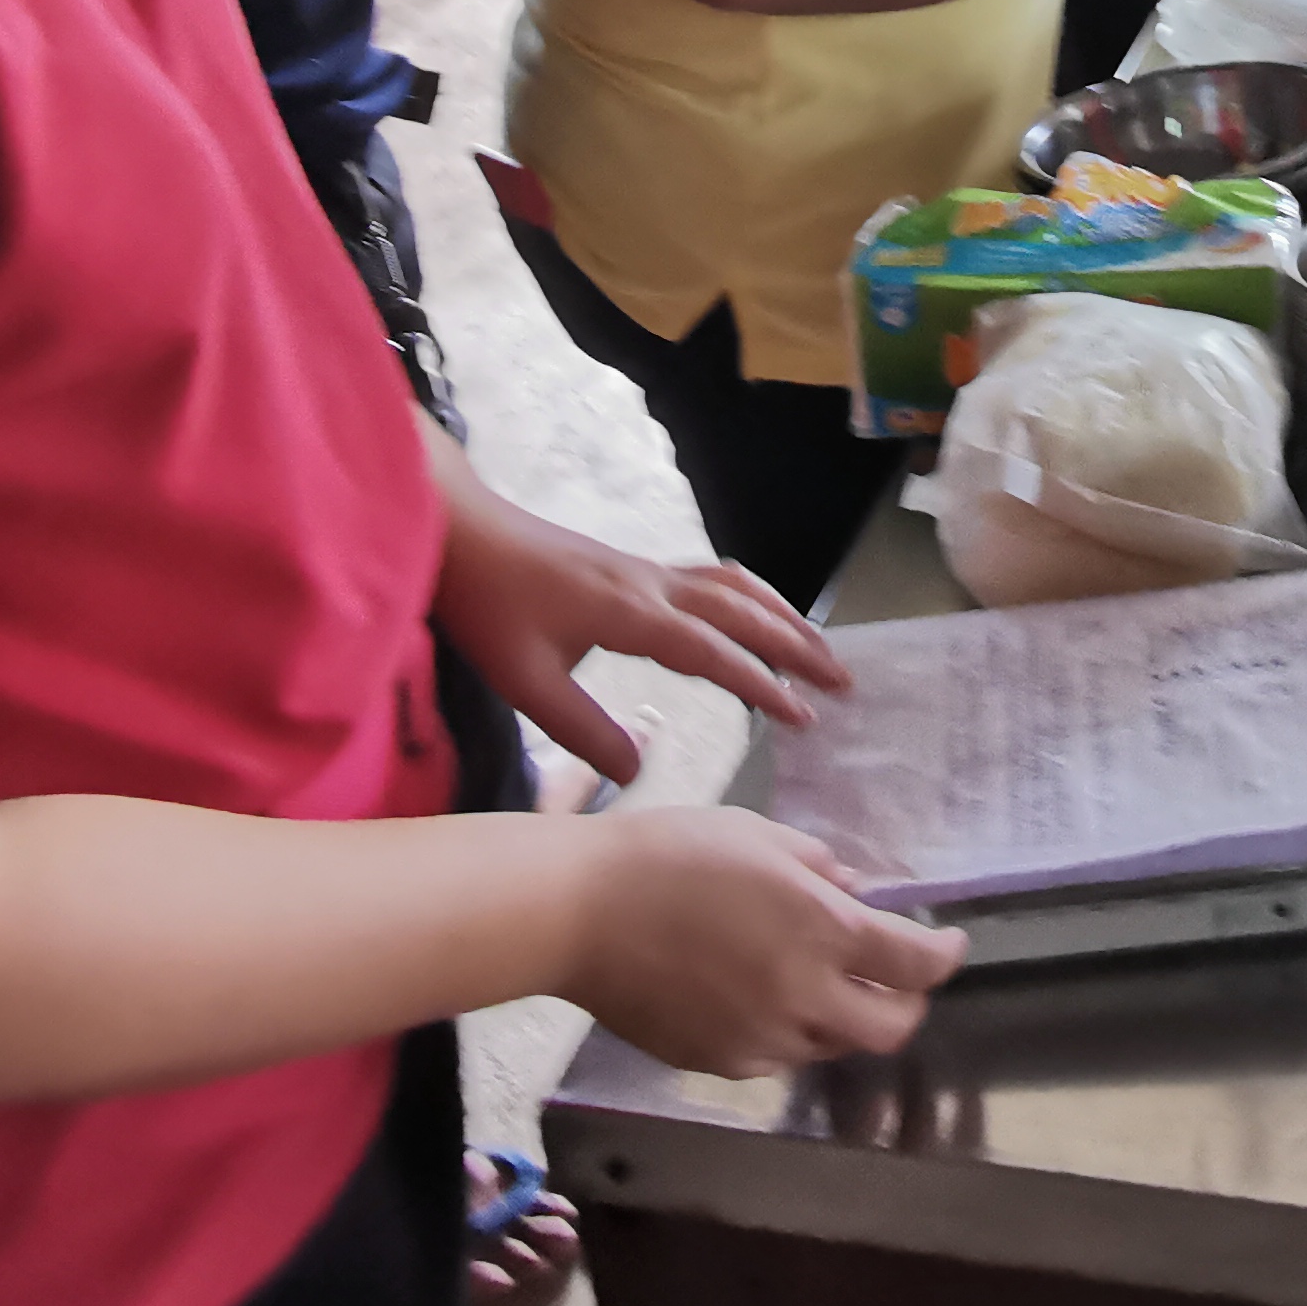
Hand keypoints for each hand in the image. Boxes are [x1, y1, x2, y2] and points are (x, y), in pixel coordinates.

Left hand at [432, 475, 848, 784]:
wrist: (461, 533)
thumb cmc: (488, 606)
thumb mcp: (524, 681)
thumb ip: (581, 730)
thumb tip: (641, 771)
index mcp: (631, 614)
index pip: (715, 652)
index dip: (763, 685)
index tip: (804, 719)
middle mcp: (651, 585)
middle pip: (744, 610)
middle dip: (799, 646)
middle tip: (844, 685)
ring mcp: (646, 571)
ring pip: (735, 587)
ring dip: (784, 616)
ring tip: (820, 651)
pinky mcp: (635, 568)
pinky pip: (714, 578)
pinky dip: (752, 598)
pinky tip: (758, 617)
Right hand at [558, 809, 961, 1075]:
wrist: (578, 913)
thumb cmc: (669, 855)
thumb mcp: (759, 838)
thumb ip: (820, 869)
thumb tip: (854, 894)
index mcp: (823, 933)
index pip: (916, 964)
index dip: (944, 955)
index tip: (948, 944)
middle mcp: (804, 997)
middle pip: (891, 1028)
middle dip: (908, 1003)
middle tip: (898, 978)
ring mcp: (761, 1040)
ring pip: (833, 1047)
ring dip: (844, 1018)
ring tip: (822, 981)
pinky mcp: (719, 1063)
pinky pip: (777, 1056)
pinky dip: (790, 1031)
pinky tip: (764, 997)